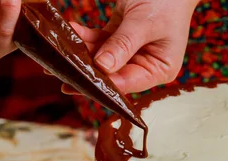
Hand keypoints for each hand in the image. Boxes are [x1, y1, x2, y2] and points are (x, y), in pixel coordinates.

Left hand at [67, 0, 197, 93]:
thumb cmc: (166, 0)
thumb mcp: (144, 23)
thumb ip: (123, 45)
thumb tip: (102, 67)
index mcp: (160, 69)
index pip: (129, 83)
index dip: (105, 84)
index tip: (81, 83)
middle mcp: (146, 64)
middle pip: (113, 74)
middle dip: (89, 71)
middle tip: (61, 74)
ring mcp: (133, 51)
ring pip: (103, 58)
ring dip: (82, 53)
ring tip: (60, 51)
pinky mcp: (121, 37)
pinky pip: (101, 41)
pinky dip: (86, 36)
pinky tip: (72, 31)